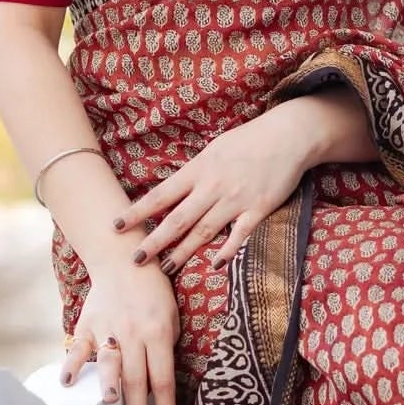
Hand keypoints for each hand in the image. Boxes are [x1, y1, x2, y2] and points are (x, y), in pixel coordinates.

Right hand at [61, 248, 180, 404]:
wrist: (122, 259)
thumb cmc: (153, 291)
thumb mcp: (172, 315)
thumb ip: (167, 345)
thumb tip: (159, 380)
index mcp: (158, 333)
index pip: (163, 378)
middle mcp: (133, 333)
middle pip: (137, 378)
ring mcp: (108, 328)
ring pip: (109, 361)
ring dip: (110, 384)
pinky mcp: (87, 324)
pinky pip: (79, 347)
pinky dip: (73, 364)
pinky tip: (68, 382)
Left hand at [110, 104, 313, 274]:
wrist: (287, 136)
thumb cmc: (248, 141)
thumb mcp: (213, 150)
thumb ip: (194, 173)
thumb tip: (172, 193)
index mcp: (198, 170)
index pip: (160, 195)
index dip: (137, 212)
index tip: (116, 226)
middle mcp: (212, 187)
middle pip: (177, 219)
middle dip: (154, 241)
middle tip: (135, 259)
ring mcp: (235, 200)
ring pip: (203, 231)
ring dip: (183, 252)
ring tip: (166, 268)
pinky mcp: (258, 209)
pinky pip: (239, 234)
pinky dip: (227, 250)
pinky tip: (214, 264)